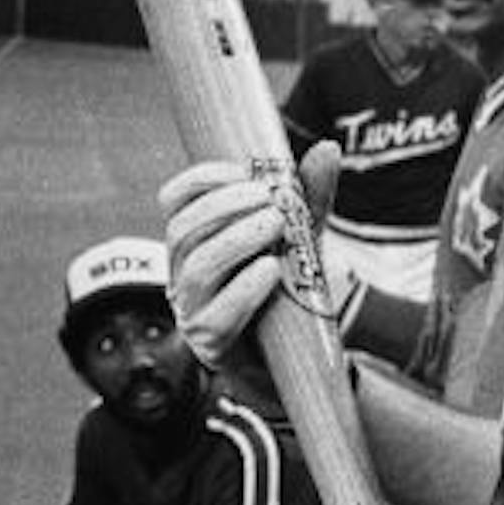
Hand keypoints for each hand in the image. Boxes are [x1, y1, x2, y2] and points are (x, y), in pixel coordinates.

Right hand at [159, 143, 342, 365]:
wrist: (303, 356)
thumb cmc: (291, 290)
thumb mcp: (303, 238)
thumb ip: (312, 198)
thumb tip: (327, 148)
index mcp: (196, 241)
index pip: (176, 200)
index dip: (204, 179)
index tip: (247, 171)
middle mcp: (184, 274)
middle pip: (184, 230)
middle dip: (227, 207)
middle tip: (273, 199)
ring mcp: (193, 310)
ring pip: (199, 268)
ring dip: (238, 239)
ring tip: (277, 224)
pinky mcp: (212, 345)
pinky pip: (218, 316)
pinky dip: (244, 289)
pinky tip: (269, 270)